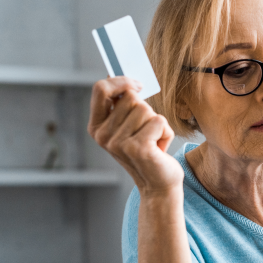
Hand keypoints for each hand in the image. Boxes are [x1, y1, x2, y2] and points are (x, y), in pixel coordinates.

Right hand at [88, 77, 183, 195]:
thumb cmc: (146, 151)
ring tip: (153, 142)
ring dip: (157, 123)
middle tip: (146, 133)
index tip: (137, 85)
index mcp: (96, 127)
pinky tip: (160, 149)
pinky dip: (166, 132)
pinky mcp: (138, 148)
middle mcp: (103, 136)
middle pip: (131, 97)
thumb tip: (120, 77)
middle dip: (146, 111)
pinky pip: (159, 121)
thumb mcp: (127, 127)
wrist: (158, 185)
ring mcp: (119, 143)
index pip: (101, 89)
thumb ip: (121, 105)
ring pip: (146, 109)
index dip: (121, 81)